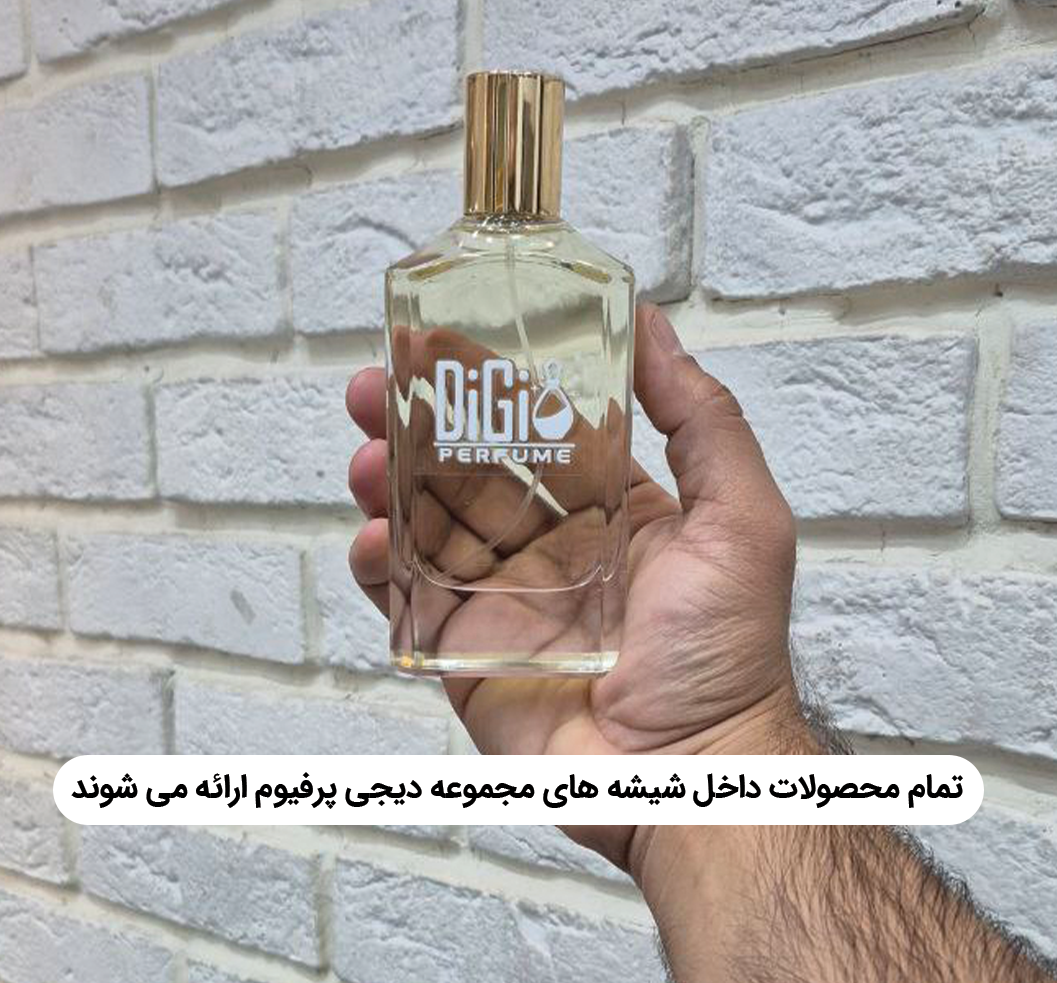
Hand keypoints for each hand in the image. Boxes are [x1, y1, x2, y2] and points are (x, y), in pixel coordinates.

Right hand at [345, 303, 812, 874]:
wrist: (687, 776)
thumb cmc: (725, 653)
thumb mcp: (738, 516)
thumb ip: (701, 418)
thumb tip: (656, 327)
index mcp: (607, 509)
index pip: (533, 429)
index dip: (486, 383)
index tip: (440, 339)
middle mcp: (549, 547)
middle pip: (466, 468)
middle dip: (417, 421)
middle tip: (374, 384)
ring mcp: (501, 599)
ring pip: (427, 524)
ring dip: (388, 482)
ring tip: (367, 451)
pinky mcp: (464, 653)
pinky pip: (407, 598)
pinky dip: (380, 564)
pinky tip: (373, 536)